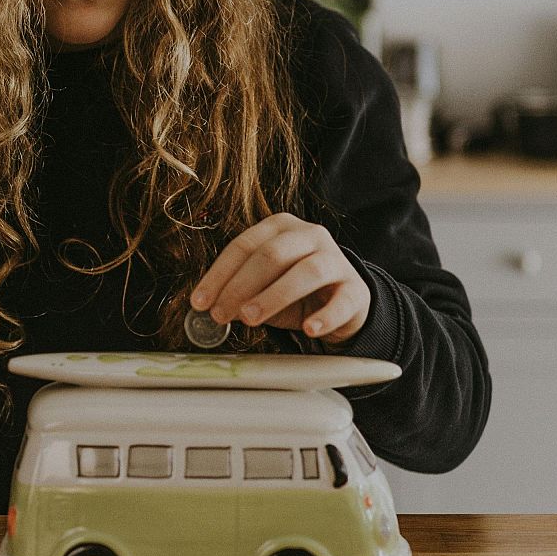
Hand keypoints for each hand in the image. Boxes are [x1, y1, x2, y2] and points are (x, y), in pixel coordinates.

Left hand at [190, 213, 369, 345]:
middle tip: (221, 313)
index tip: (200, 302)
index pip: (244, 245)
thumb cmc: (295, 292)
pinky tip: (309, 329)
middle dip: (241, 285)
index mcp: (281, 227)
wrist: (344, 302)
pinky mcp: (356, 289)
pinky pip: (341, 301)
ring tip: (250, 319)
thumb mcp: (263, 287)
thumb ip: (239, 292)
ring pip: (306, 272)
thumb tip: (209, 307)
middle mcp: (310, 235)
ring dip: (274, 296)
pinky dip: (324, 316)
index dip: (219, 274)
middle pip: (272, 255)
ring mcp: (336, 260)